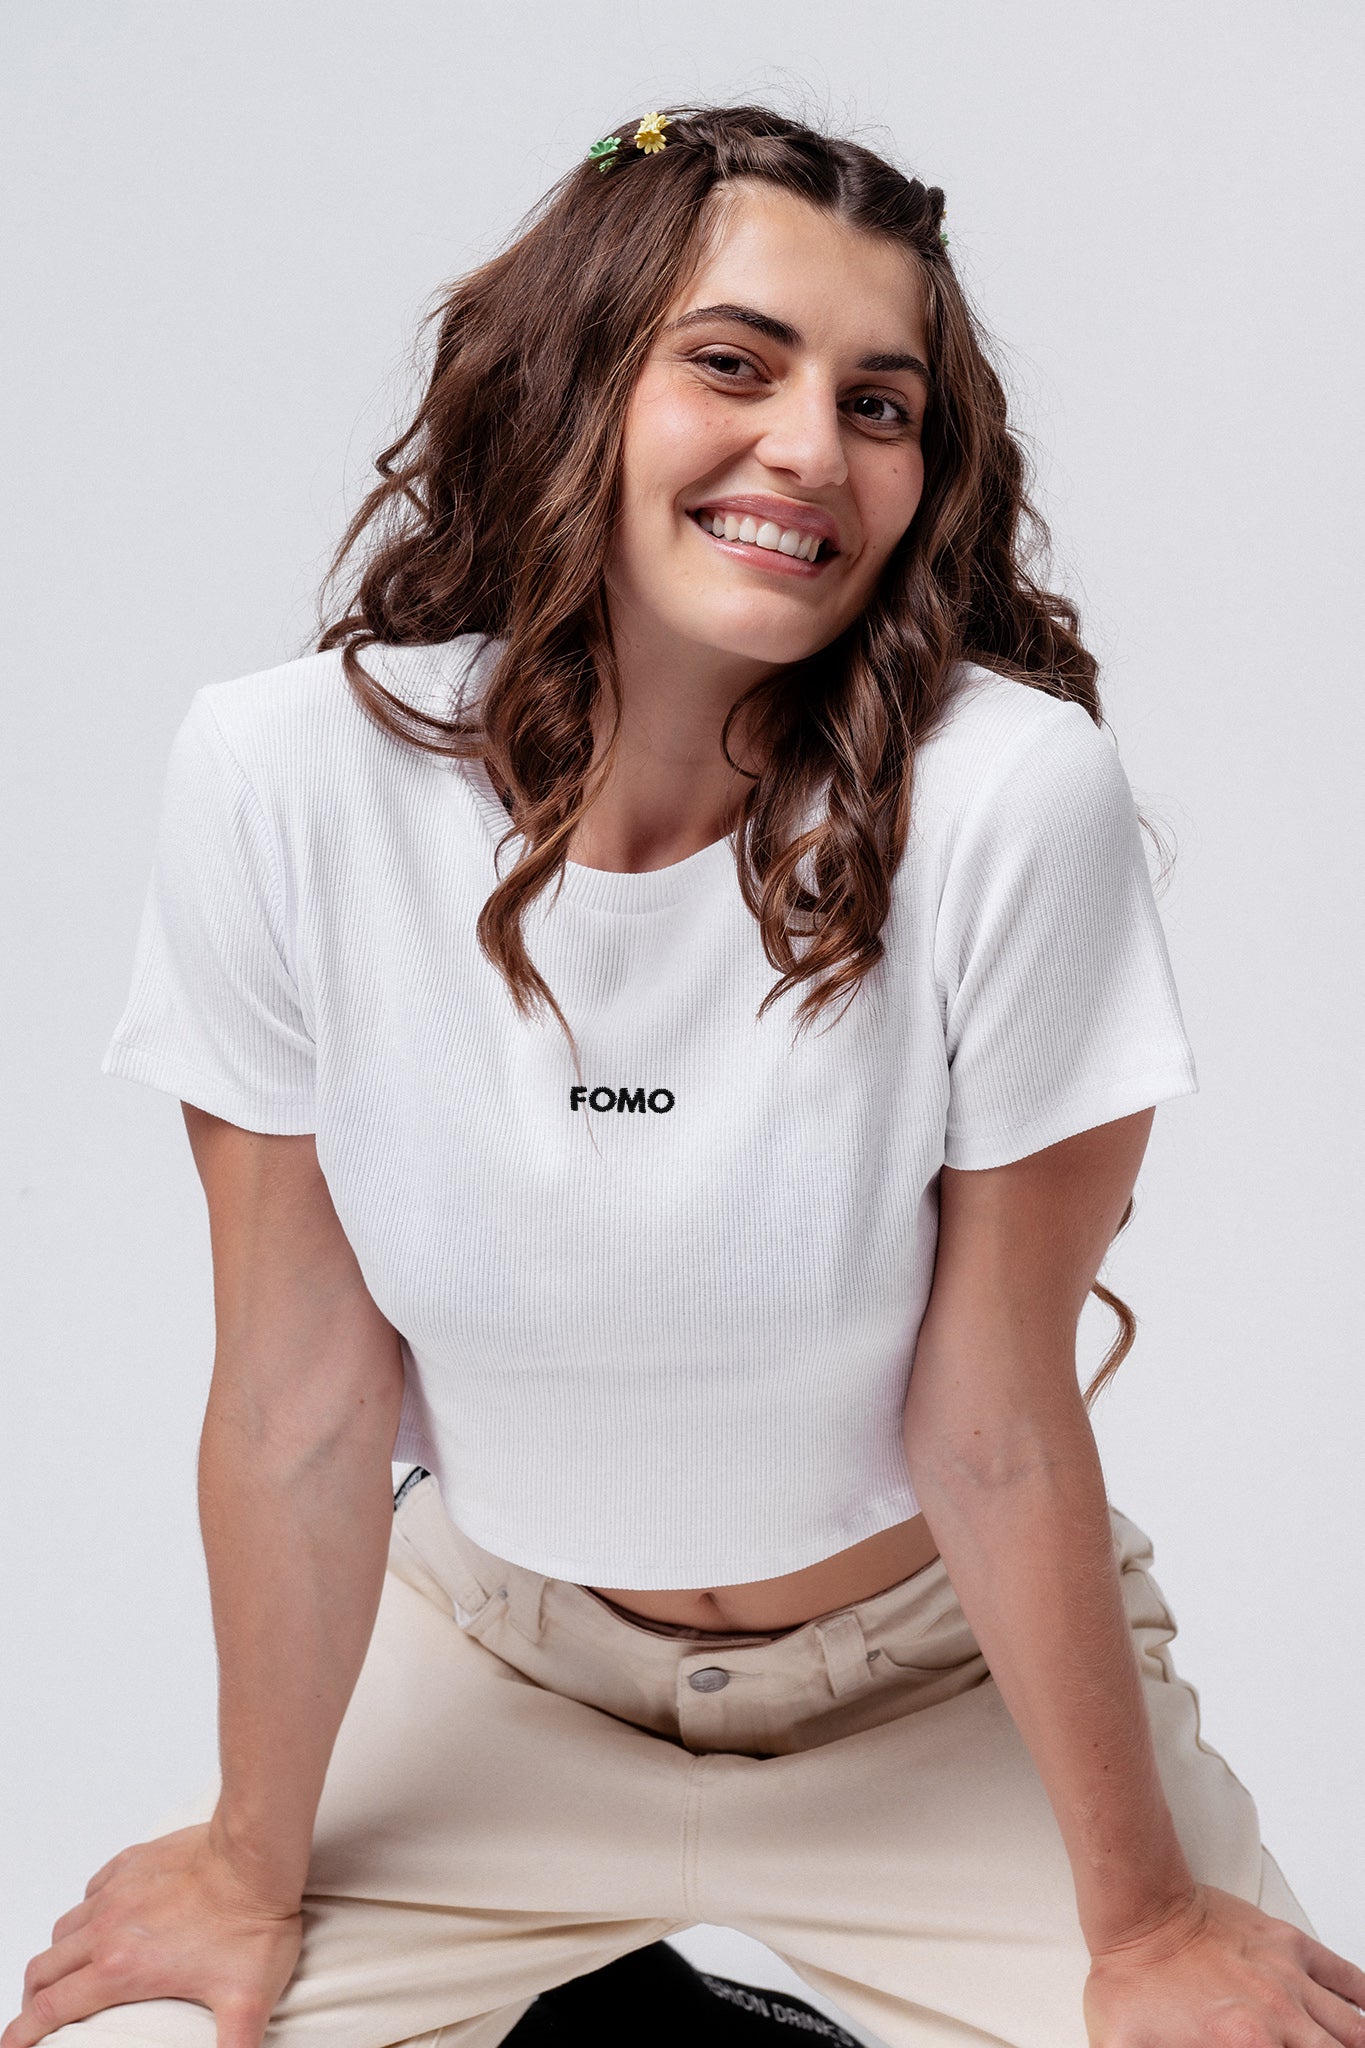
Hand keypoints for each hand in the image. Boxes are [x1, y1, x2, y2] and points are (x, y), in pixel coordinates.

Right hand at [1, 1823, 302, 2047]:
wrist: (258, 1853)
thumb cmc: (253, 1923)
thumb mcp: (248, 2002)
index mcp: (122, 1970)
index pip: (51, 2009)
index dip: (23, 2033)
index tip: (12, 2046)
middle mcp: (107, 1930)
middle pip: (44, 1970)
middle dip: (32, 2000)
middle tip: (39, 2016)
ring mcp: (118, 1891)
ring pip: (64, 1929)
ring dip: (58, 1956)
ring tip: (70, 1972)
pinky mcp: (134, 1861)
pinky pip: (92, 1888)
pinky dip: (86, 1911)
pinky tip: (103, 1918)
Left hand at [1083, 1881, 1364, 2044]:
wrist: (1139, 1909)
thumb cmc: (1132, 1977)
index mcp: (1248, 2046)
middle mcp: (1279, 2017)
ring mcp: (1289, 1978)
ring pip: (1352, 2029)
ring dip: (1353, 2044)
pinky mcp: (1290, 1944)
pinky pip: (1347, 1978)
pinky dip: (1361, 2002)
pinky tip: (1358, 2021)